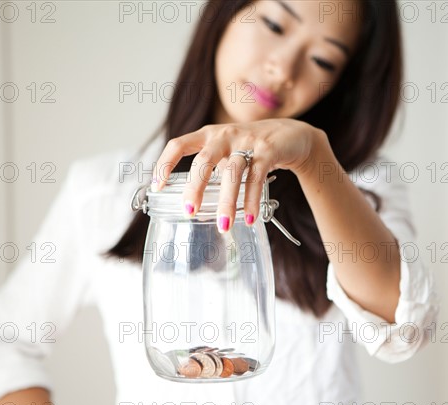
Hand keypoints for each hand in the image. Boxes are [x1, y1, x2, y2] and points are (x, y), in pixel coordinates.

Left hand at [152, 118, 324, 231]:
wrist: (290, 135)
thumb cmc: (250, 148)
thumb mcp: (225, 153)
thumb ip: (209, 171)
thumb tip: (190, 204)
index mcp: (207, 136)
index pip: (178, 145)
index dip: (164, 164)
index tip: (157, 187)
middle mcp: (224, 136)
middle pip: (203, 160)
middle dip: (195, 187)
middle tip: (189, 212)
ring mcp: (247, 142)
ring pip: (233, 173)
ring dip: (227, 201)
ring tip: (223, 226)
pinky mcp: (268, 151)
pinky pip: (257, 178)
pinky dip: (252, 200)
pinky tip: (250, 218)